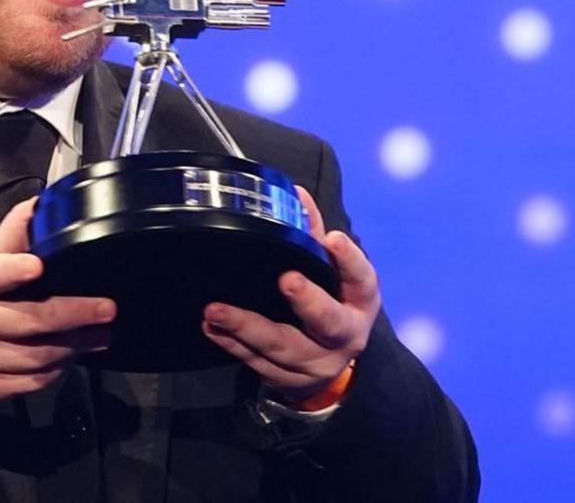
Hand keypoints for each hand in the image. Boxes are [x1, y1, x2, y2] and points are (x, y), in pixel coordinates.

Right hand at [0, 197, 116, 403]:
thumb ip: (9, 238)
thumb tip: (40, 205)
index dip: (11, 270)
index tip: (37, 266)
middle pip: (28, 319)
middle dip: (74, 314)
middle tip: (107, 308)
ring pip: (36, 355)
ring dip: (75, 345)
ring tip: (102, 333)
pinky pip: (32, 381)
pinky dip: (58, 369)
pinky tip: (74, 355)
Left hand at [201, 185, 380, 403]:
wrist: (329, 367)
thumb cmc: (330, 305)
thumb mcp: (332, 274)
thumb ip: (313, 235)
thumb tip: (296, 193)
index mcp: (360, 303)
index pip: (362, 280)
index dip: (349, 260)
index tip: (332, 238)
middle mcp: (344, 336)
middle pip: (328, 322)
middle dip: (308, 302)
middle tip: (285, 280)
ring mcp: (316, 363)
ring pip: (282, 348)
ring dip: (247, 328)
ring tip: (216, 310)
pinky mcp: (288, 380)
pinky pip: (257, 364)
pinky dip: (232, 345)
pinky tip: (212, 327)